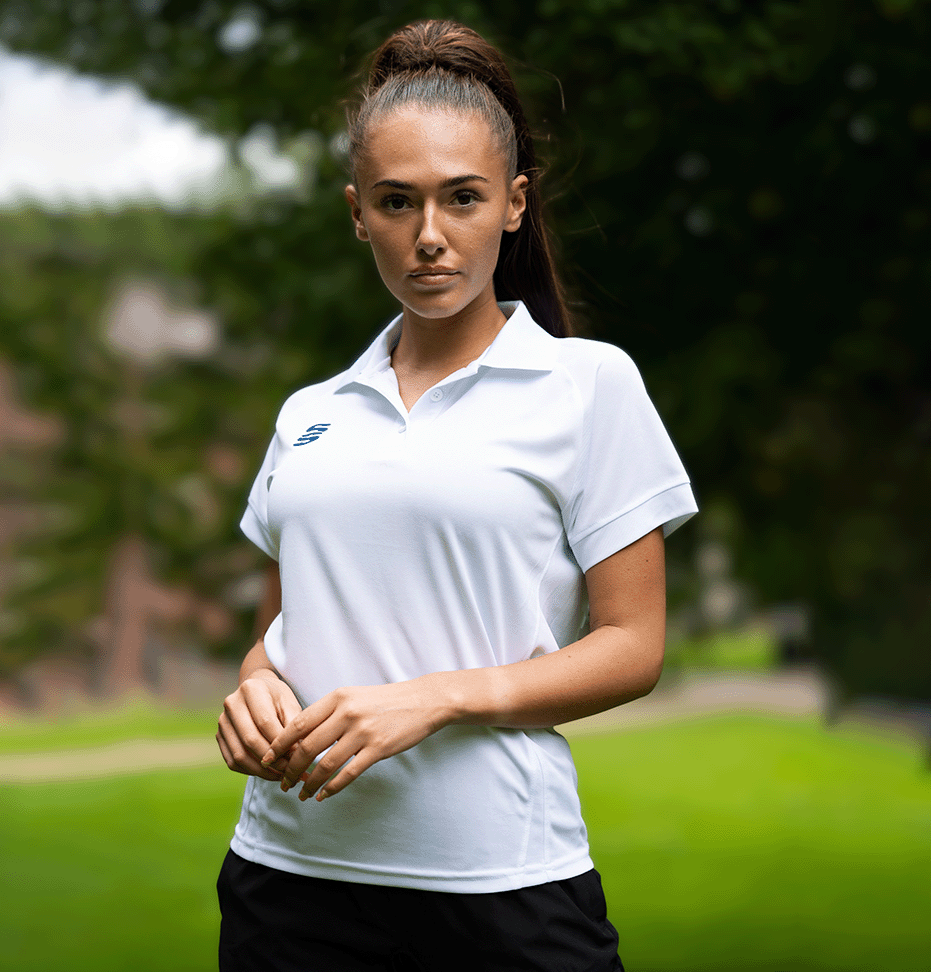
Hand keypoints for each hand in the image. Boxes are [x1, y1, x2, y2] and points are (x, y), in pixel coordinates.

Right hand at [217, 673, 303, 781]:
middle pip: (250, 740)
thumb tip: (296, 754)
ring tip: (281, 775)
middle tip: (289, 770)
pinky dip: (251, 771)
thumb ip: (293, 726)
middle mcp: (232, 704)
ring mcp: (223, 721)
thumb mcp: (290, 704)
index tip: (296, 756)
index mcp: (251, 689)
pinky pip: (233, 762)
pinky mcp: (220, 737)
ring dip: (261, 770)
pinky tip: (268, 773)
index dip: (281, 743)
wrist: (259, 690)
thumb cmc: (278, 698)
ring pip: (239, 755)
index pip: (265, 722)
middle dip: (271, 760)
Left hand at [260, 677, 453, 801]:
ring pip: (326, 764)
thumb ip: (329, 713)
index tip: (267, 758)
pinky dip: (332, 788)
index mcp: (337, 698)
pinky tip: (324, 795)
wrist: (422, 700)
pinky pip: (349, 773)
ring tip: (301, 794)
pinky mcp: (378, 749)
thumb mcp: (353, 697)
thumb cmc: (384, 700)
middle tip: (283, 782)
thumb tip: (300, 737)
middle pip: (307, 746)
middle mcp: (347, 713)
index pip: (299, 723)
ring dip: (310, 783)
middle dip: (291, 768)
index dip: (279, 743)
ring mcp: (363, 732)